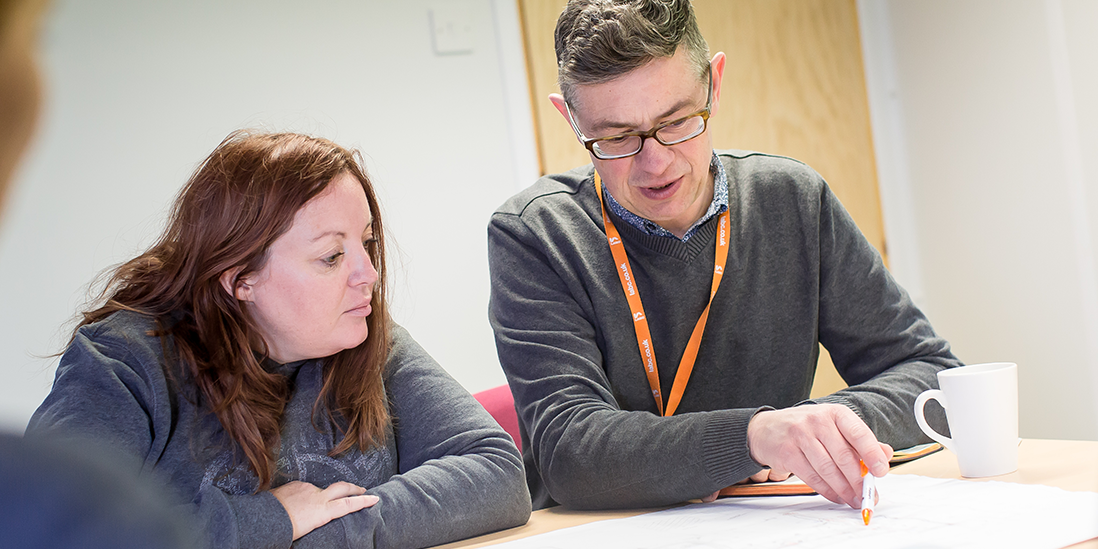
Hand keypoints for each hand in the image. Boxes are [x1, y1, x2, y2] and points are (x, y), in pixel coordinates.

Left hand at [271, 480, 378, 539]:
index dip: (364, 501)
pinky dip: (303, 495)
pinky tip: (295, 503)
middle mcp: (318, 496)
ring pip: (319, 490)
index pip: (349, 504)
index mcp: (323, 511)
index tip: (375, 498)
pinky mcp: (296, 484)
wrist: (265, 517)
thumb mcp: (305, 531)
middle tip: (362, 490)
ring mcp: (307, 488)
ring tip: (309, 508)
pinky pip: (303, 489)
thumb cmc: (284, 529)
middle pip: (343, 487)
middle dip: (355, 488)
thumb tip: (315, 521)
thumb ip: (315, 521)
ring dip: (319, 497)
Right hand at [746, 404, 892, 507]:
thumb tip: (886, 454)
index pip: (858, 433)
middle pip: (844, 456)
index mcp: (835, 413)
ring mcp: (800, 436)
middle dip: (859, 481)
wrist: (765, 429)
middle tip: (868, 496)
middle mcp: (817, 421)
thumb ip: (860, 441)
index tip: (882, 471)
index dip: (872, 454)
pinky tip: (837, 496)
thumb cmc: (806, 429)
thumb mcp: (834, 427)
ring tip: (855, 500)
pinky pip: (813, 477)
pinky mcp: (788, 453)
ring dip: (844, 490)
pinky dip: (828, 491)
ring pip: (828, 470)